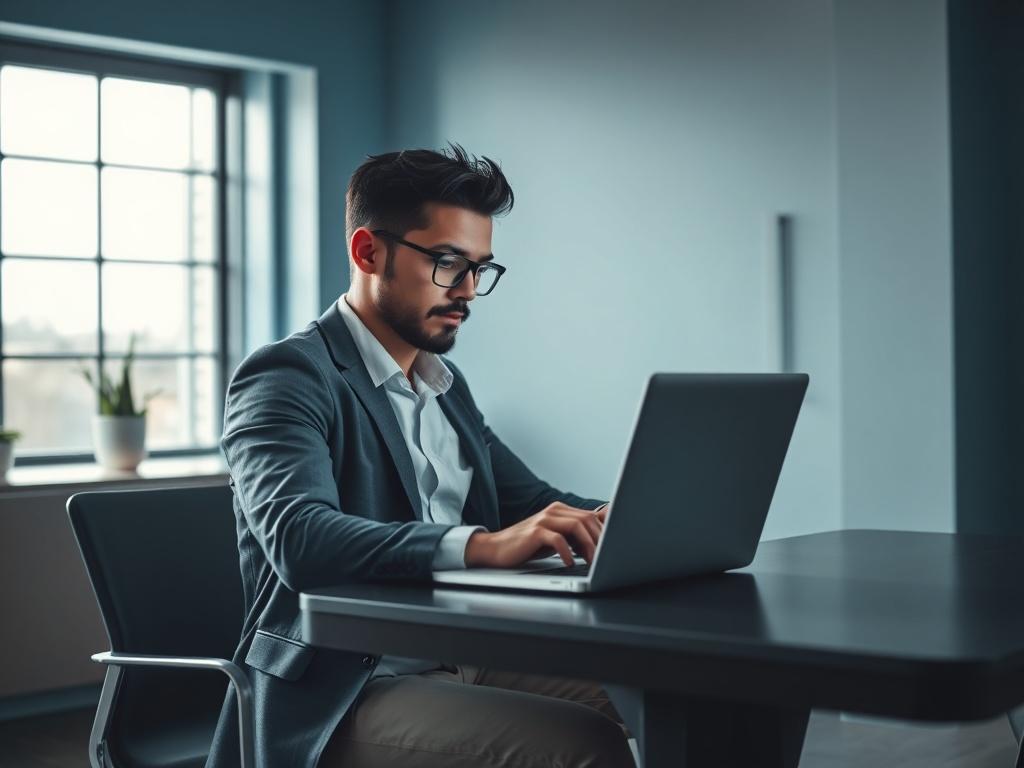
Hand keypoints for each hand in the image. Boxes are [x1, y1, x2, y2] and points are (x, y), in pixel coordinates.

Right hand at [464, 502, 608, 568]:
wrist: (496, 549)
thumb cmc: (528, 546)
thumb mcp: (555, 538)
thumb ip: (574, 535)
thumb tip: (601, 537)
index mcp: (561, 510)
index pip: (592, 516)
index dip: (605, 532)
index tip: (613, 548)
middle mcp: (554, 511)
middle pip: (587, 520)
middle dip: (600, 540)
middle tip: (605, 560)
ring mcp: (544, 519)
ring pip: (576, 526)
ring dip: (588, 546)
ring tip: (592, 562)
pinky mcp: (534, 532)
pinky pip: (558, 539)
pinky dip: (568, 552)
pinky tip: (570, 563)